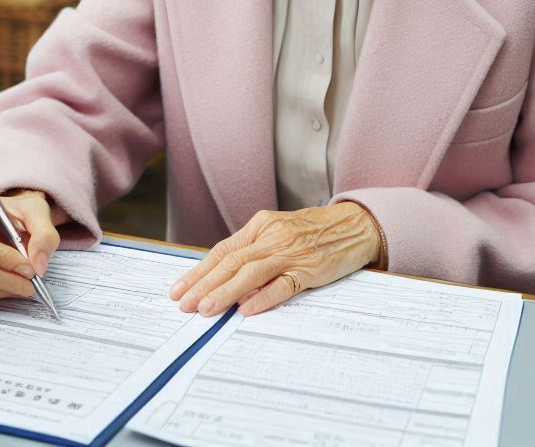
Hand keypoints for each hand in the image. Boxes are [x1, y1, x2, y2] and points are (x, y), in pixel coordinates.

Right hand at [0, 189, 64, 306]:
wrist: (6, 217)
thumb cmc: (17, 211)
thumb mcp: (36, 210)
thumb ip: (43, 234)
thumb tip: (38, 265)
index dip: (1, 258)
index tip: (27, 268)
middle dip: (6, 279)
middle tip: (31, 284)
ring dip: (2, 289)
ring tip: (25, 286)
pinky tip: (11, 287)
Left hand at [168, 203, 381, 317]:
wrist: (356, 225)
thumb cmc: (314, 231)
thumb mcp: (279, 231)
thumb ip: (254, 251)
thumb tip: (222, 279)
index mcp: (261, 225)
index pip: (223, 250)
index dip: (198, 271)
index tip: (178, 289)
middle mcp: (273, 236)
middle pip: (231, 261)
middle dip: (204, 284)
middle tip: (184, 304)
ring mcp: (292, 252)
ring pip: (251, 273)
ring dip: (225, 292)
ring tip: (206, 309)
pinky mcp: (311, 269)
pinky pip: (284, 285)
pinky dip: (264, 298)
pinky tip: (246, 310)